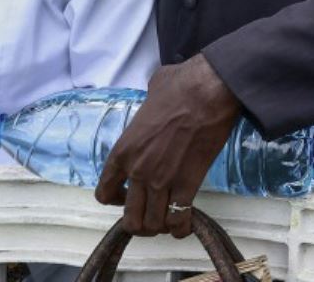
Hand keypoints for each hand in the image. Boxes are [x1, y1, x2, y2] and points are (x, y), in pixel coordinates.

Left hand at [94, 55, 241, 236]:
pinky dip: (181, 227)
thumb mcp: (151, 91)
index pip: (104, 193)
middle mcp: (137, 171)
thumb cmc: (181, 85)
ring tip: (168, 221)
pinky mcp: (188, 182)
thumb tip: (159, 93)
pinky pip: (179, 217)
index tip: (129, 196)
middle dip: (139, 223)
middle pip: (129, 217)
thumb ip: (148, 104)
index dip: (116, 200)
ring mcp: (161, 180)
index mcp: (123, 151)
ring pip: (152, 223)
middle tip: (151, 215)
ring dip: (160, 226)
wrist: (209, 90)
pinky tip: (185, 226)